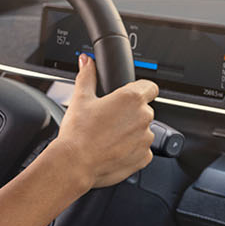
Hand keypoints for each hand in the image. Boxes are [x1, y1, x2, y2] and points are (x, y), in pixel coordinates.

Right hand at [47, 54, 158, 188]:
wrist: (75, 164)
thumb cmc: (78, 133)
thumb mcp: (80, 98)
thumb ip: (87, 76)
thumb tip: (86, 62)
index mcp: (131, 98)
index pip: (149, 86)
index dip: (140, 89)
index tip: (129, 96)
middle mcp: (143, 117)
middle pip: (143, 110)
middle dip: (130, 113)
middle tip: (109, 119)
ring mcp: (145, 139)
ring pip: (142, 130)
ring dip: (131, 132)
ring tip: (108, 137)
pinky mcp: (144, 158)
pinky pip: (141, 150)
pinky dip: (131, 150)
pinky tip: (112, 149)